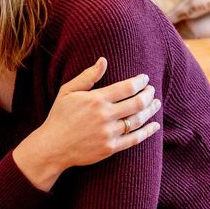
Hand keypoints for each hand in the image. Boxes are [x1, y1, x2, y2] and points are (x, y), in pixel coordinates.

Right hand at [14, 57, 160, 191]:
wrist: (53, 147)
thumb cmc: (59, 116)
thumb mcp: (68, 91)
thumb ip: (87, 76)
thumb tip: (103, 60)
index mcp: (96, 99)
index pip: (127, 88)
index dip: (140, 82)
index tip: (145, 79)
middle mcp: (105, 116)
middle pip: (137, 103)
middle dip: (148, 94)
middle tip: (152, 90)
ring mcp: (109, 133)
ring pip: (138, 120)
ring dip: (151, 110)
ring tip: (156, 103)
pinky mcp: (111, 148)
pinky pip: (135, 139)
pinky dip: (148, 132)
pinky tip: (154, 126)